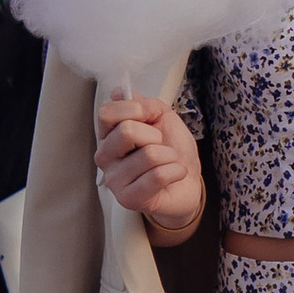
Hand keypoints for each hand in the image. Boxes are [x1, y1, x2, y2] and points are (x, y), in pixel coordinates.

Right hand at [95, 92, 204, 241]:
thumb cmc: (172, 148)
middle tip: (160, 145)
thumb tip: (119, 93)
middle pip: (126, 131)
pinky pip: (157, 176)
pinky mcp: (128, 199)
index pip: (107, 113)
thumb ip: (143, 103)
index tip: (150, 119)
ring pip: (149, 154)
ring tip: (167, 162)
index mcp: (108, 134)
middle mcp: (105, 157)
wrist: (188, 180)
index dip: (135, 110)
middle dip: (155, 135)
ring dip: (169, 156)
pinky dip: (176, 171)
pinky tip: (174, 175)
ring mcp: (114, 180)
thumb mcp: (162, 116)